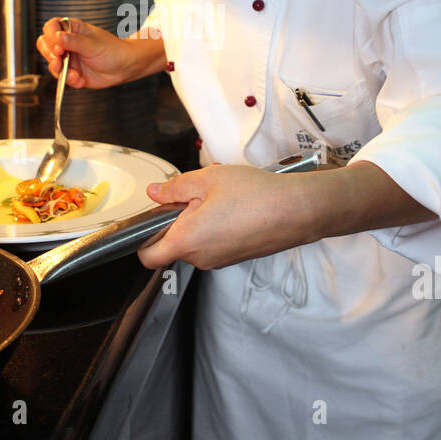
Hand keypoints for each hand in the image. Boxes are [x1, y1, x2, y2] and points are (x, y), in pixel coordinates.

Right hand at [36, 17, 134, 89]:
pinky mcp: (71, 72)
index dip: (51, 36)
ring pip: (52, 63)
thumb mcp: (93, 44)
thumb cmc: (113, 50)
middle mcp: (67, 43)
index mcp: (72, 29)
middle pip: (45, 45)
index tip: (57, 46)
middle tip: (58, 61)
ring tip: (73, 74)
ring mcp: (68, 58)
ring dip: (60, 70)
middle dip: (50, 55)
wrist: (124, 68)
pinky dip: (69, 80)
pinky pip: (62, 77)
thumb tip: (58, 37)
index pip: (51, 27)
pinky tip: (80, 80)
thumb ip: (74, 41)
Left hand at [136, 161, 437, 269]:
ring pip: (195, 243)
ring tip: (220, 197)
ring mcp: (220, 261)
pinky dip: (216, 228)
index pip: (148, 256)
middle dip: (177, 221)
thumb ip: (174, 188)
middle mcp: (200, 258)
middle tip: (195, 194)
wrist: (298, 210)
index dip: (142, 238)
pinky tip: (234, 207)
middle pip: (172, 245)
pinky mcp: (236, 257)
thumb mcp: (207, 179)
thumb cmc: (254, 194)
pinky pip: (215, 244)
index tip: (151, 217)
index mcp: (185, 241)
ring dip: (199, 222)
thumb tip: (154, 193)